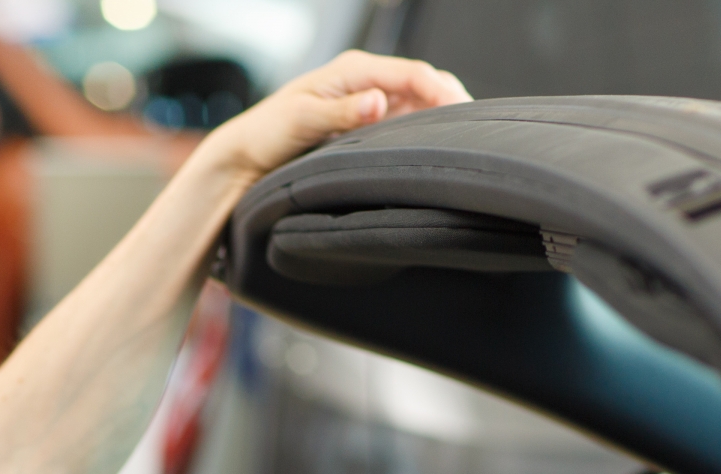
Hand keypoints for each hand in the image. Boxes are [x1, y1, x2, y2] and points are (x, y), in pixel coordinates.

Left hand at [193, 50, 470, 191]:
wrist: (246, 156)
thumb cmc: (267, 133)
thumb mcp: (302, 120)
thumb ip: (342, 112)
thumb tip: (379, 102)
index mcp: (353, 70)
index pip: (412, 73)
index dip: (441, 90)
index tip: (462, 112)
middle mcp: (364, 81)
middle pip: (423, 83)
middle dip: (450, 100)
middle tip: (474, 129)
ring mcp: (367, 102)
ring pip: (418, 102)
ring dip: (440, 116)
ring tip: (463, 139)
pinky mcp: (365, 123)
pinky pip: (405, 121)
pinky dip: (424, 130)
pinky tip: (436, 147)